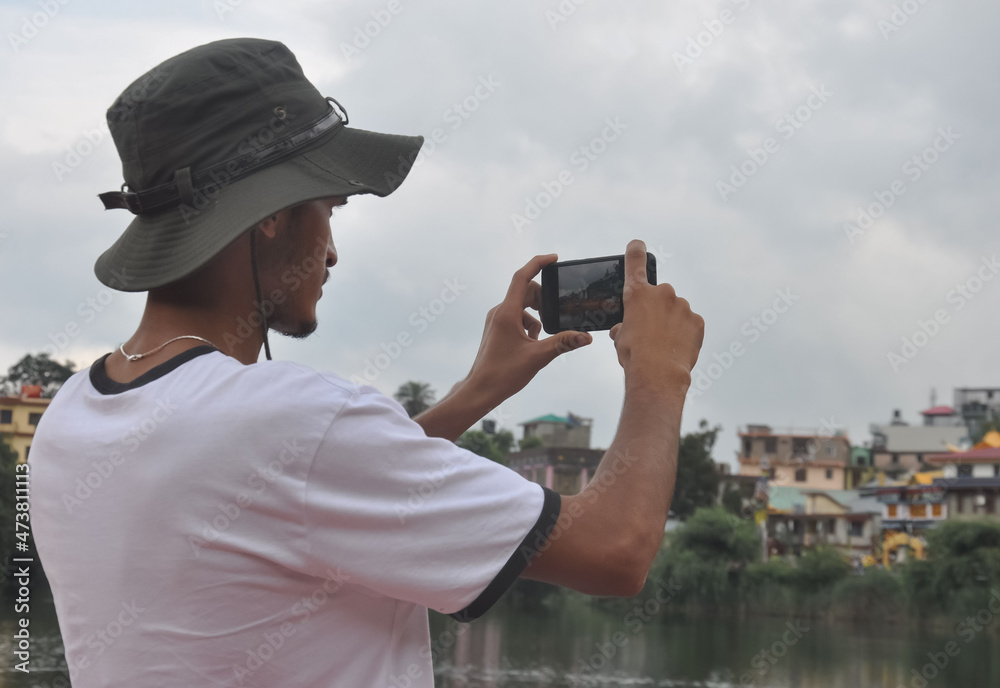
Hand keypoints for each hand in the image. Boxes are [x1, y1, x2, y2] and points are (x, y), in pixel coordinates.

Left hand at [463, 253, 592, 410]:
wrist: (480, 390)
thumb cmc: (503, 374)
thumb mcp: (538, 357)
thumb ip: (563, 343)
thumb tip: (586, 337)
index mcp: (507, 313)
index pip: (522, 277)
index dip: (538, 264)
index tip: (554, 258)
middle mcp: (499, 312)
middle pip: (526, 292)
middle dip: (543, 301)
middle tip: (555, 317)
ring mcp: (496, 320)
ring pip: (522, 307)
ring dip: (536, 318)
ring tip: (539, 341)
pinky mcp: (497, 329)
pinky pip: (517, 318)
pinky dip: (528, 326)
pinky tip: (531, 346)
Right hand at [609, 240, 703, 386]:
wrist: (658, 373)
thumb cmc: (635, 355)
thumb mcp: (619, 338)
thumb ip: (624, 325)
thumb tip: (626, 329)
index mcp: (637, 293)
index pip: (635, 260)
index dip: (636, 250)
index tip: (638, 244)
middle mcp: (662, 293)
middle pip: (659, 296)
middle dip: (656, 310)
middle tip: (650, 332)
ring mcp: (682, 306)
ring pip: (675, 311)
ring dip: (671, 322)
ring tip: (663, 345)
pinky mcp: (697, 320)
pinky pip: (689, 324)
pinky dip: (684, 333)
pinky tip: (676, 347)